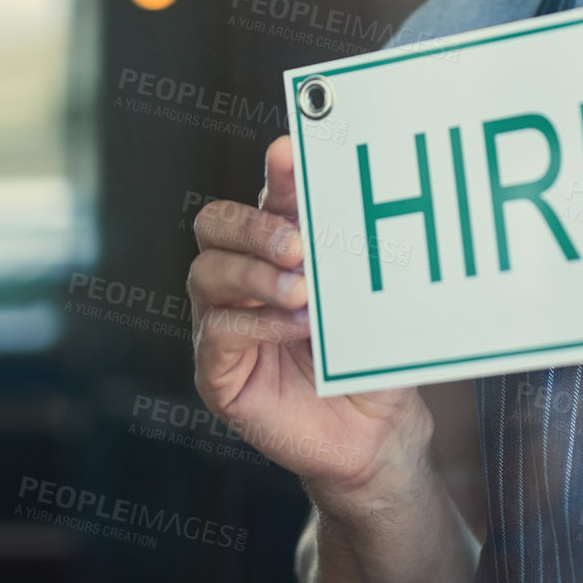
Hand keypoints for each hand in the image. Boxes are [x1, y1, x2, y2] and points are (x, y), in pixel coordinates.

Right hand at [189, 135, 430, 503]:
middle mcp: (242, 278)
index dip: (274, 173)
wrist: (374, 429)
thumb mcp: (366, 297)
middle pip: (214, 225)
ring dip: (256, 275)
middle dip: (254, 225)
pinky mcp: (218, 370)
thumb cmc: (371, 356)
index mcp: (277, 249)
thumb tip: (357, 204)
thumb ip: (350, 254)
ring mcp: (223, 322)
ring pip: (207, 272)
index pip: (265, 198)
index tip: (290, 152)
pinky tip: (296, 325)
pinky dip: (258, 322)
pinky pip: (218, 331)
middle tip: (298, 243)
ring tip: (302, 290)